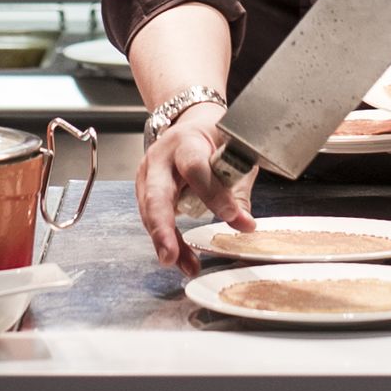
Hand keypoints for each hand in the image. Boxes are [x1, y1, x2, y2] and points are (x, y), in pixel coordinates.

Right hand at [136, 105, 248, 273]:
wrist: (188, 125)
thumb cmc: (212, 138)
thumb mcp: (231, 151)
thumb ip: (237, 186)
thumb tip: (245, 223)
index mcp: (185, 142)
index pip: (195, 167)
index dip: (213, 193)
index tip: (233, 217)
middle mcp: (160, 159)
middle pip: (157, 195)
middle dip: (163, 228)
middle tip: (171, 255)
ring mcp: (147, 176)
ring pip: (152, 214)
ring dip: (168, 242)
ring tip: (187, 266)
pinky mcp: (145, 192)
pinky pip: (154, 221)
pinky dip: (168, 242)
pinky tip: (182, 260)